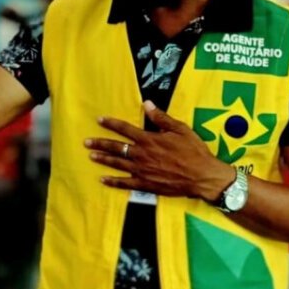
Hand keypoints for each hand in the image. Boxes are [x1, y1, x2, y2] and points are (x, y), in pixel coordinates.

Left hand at [86, 101, 233, 200]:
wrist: (201, 176)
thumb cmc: (194, 151)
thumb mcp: (181, 130)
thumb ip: (162, 118)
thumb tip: (148, 104)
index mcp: (149, 140)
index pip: (125, 129)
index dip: (111, 124)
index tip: (99, 120)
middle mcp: (141, 155)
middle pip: (116, 147)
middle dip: (100, 143)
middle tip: (86, 142)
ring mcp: (141, 170)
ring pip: (117, 164)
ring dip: (103, 159)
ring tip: (91, 156)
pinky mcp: (145, 184)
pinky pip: (125, 183)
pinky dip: (113, 181)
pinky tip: (103, 179)